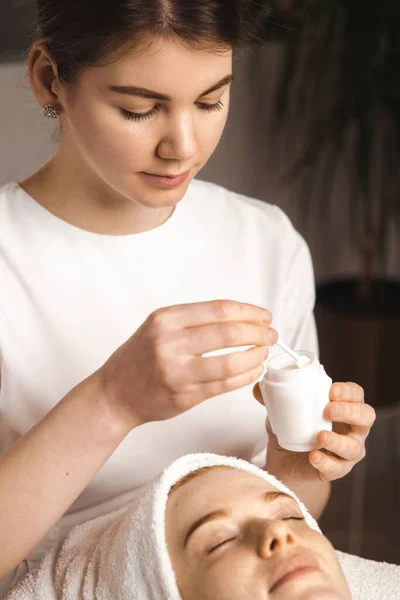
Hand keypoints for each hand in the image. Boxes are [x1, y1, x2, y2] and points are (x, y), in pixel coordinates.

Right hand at [98, 300, 276, 428]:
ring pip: (231, 361)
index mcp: (165, 319)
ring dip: (256, 356)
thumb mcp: (159, 326)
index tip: (264, 316)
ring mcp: (177, 371)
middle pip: (229, 332)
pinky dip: (246, 376)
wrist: (115, 393)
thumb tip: (240, 317)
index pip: (219, 309)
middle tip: (271, 335)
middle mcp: (170, 343)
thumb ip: (194, 320)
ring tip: (264, 353)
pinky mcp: (185, 396)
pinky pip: (225, 385)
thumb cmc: (140, 357)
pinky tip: (254, 370)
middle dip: (259, 332)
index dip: (249, 311)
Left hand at [253, 381, 375, 482]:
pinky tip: (314, 456)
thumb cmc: (292, 428)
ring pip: (355, 447)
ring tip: (320, 436)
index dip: (349, 392)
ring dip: (338, 441)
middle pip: (366, 417)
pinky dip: (326, 462)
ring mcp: (347, 451)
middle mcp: (352, 429)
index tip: (331, 390)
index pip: (357, 394)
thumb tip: (258, 387)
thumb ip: (272, 398)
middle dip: (350, 412)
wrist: (284, 461)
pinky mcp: (337, 470)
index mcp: (343, 408)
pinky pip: (337, 468)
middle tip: (328, 410)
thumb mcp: (282, 410)